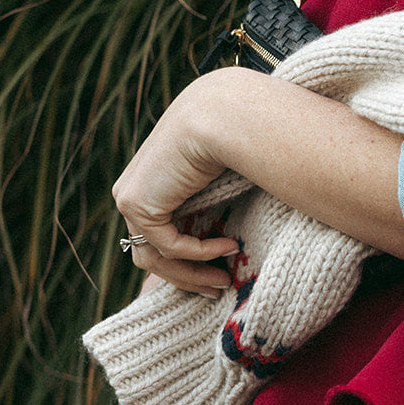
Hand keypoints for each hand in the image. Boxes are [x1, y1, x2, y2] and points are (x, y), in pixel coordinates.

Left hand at [111, 64, 403, 294]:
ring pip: (150, 257)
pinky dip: (195, 254)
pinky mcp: (135, 199)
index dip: (190, 261)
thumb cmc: (254, 138)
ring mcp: (134, 191)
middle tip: (221, 289)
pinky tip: (228, 246)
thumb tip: (268, 235)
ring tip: (224, 280)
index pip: (163, 228)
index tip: (223, 278)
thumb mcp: (240, 175)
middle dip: (187, 277)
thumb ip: (234, 203)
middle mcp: (145, 181)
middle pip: (151, 250)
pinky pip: (164, 245)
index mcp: (165, 174)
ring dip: (190, 275)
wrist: (235, 114)